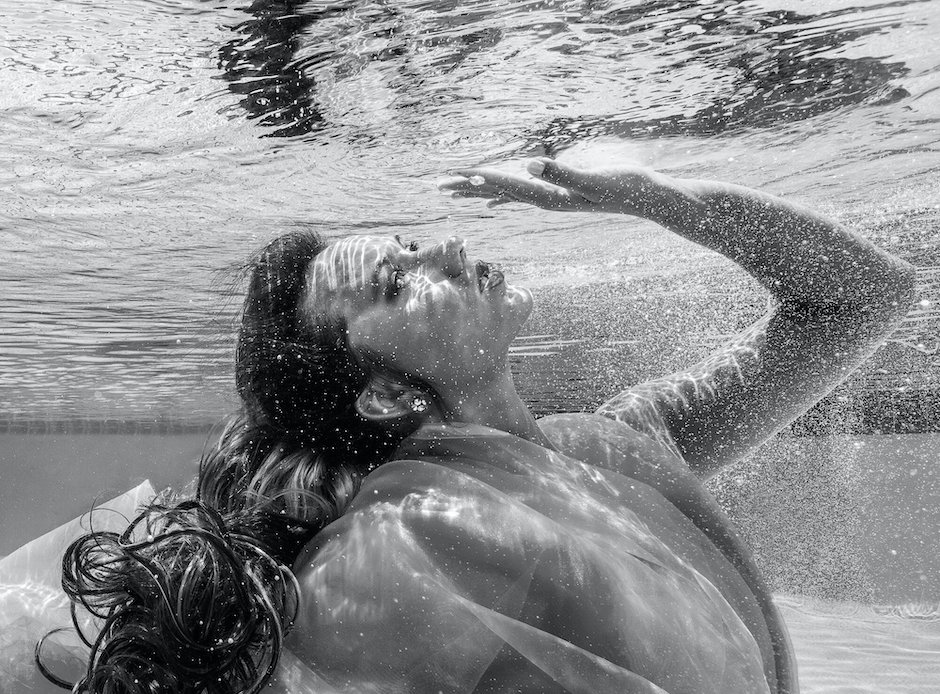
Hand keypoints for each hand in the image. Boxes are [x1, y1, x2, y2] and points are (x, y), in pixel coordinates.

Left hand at [439, 157, 657, 215]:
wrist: (647, 198)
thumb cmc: (624, 185)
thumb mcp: (593, 177)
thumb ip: (561, 172)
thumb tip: (528, 165)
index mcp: (549, 196)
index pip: (506, 185)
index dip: (478, 178)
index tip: (452, 176)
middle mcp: (544, 200)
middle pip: (496, 192)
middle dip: (466, 187)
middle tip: (436, 185)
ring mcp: (550, 198)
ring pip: (504, 193)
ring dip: (478, 189)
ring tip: (453, 188)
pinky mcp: (557, 194)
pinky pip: (521, 194)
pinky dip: (500, 193)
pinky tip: (490, 199)